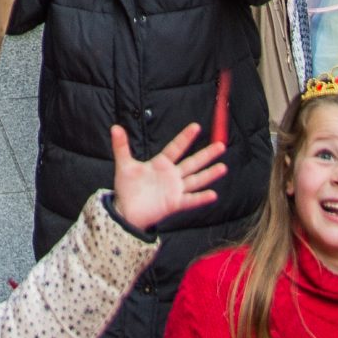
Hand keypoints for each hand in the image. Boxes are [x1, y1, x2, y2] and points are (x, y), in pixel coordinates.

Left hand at [107, 123, 225, 232]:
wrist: (126, 211)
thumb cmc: (127, 188)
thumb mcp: (124, 165)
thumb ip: (121, 146)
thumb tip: (115, 127)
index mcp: (160, 164)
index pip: (176, 147)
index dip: (185, 137)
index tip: (196, 126)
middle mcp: (171, 176)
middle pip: (192, 162)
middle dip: (206, 154)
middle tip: (221, 145)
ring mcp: (175, 190)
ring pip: (196, 180)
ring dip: (209, 174)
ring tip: (223, 167)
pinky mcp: (174, 203)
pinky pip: (190, 200)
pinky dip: (201, 198)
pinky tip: (213, 194)